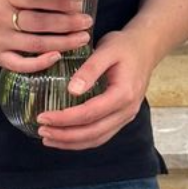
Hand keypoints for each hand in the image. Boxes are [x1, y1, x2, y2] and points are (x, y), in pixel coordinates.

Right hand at [0, 0, 92, 72]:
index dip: (59, 1)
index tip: (78, 3)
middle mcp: (2, 18)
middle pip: (40, 22)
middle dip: (68, 23)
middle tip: (87, 22)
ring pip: (36, 43)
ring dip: (62, 42)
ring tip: (82, 39)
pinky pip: (21, 64)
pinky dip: (40, 62)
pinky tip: (56, 57)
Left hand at [35, 28, 161, 150]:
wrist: (146, 48)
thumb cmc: (125, 46)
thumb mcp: (107, 49)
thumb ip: (90, 70)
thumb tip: (71, 90)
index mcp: (123, 94)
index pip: (90, 113)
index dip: (64, 119)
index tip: (43, 117)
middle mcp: (127, 110)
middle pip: (93, 132)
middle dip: (65, 135)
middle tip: (41, 130)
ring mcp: (126, 116)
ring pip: (97, 138)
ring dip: (72, 142)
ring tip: (48, 138)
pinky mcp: (121, 117)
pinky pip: (101, 135)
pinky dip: (82, 140)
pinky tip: (65, 137)